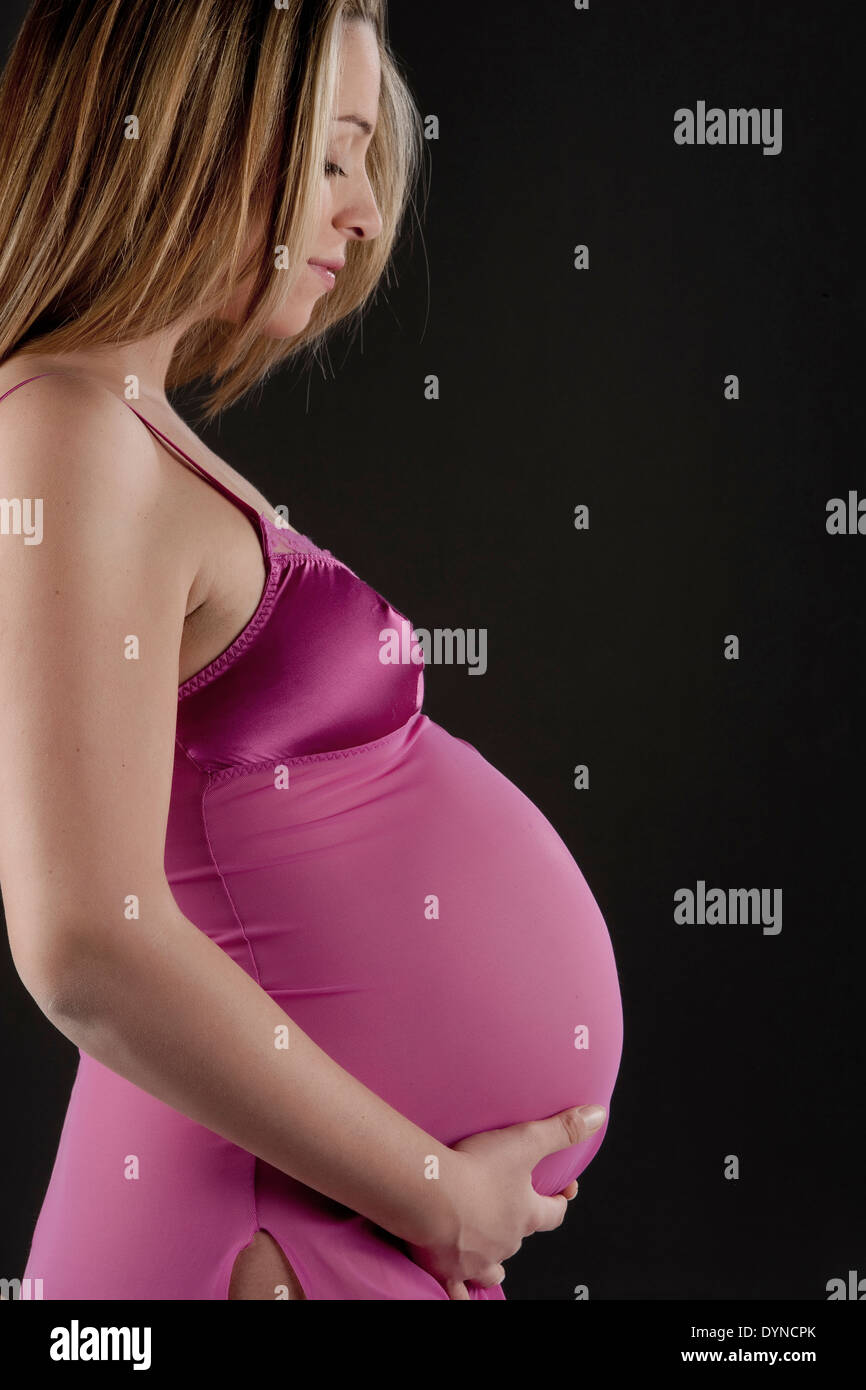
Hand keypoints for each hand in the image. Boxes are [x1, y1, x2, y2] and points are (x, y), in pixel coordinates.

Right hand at [405, 1103, 604, 1299]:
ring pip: (492, 1269)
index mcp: (525, 1215)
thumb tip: (597, 1116)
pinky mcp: (447, 1268)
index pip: (553, 1214)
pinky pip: (457, 1291)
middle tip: (509, 1210)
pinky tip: (457, 1286)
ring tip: (492, 1261)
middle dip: (519, 1227)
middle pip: (520, 1238)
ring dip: (494, 1265)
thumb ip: (562, 1129)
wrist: (430, 1193)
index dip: (559, 1203)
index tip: (563, 1193)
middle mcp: (505, 1241)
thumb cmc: (475, 1169)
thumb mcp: (525, 1140)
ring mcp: (477, 1259)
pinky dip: (459, 1291)